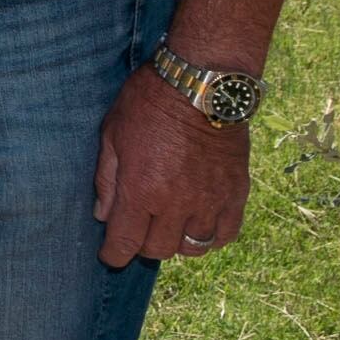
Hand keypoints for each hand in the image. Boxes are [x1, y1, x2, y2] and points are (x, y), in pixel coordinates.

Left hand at [95, 63, 251, 266]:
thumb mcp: (112, 134)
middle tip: (138, 229)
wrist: (202, 85)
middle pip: (159, 249)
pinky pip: (225, 234)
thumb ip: (107, 179)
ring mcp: (210, 202)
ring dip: (177, 241)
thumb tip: (102, 215)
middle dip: (143, 244)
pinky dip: (211, 236)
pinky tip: (200, 222)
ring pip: (193, 247)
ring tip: (169, 225)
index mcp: (141, 191)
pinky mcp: (236, 194)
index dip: (114, 255)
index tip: (111, 255)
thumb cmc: (148, 103)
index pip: (125, 242)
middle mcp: (176, 204)